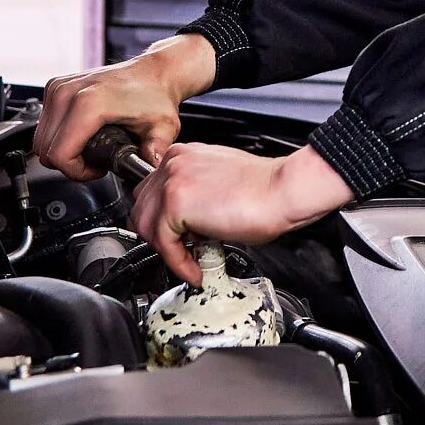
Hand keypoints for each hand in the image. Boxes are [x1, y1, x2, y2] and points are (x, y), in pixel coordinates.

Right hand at [33, 34, 216, 180]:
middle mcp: (68, 92)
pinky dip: (58, 136)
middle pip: (45, 150)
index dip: (77, 172)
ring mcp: (59, 87)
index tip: (98, 169)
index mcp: (88, 103)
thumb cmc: (155, 96)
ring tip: (91, 147)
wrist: (153, 73)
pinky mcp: (55, 87)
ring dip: (62, 150)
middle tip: (96, 160)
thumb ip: (157, 150)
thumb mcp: (163, 127)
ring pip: (41, 139)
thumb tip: (152, 166)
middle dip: (69, 164)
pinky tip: (81, 134)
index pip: (59, 155)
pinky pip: (44, 124)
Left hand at [129, 143, 354, 283]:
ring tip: (190, 262)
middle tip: (181, 253)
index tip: (176, 239)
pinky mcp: (176, 202)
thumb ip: (195, 196)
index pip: (151, 192)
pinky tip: (195, 269)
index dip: (161, 221)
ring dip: (167, 251)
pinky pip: (163, 243)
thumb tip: (186, 223)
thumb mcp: (218, 183)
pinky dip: (177, 263)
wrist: (283, 190)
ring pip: (145, 226)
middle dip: (158, 237)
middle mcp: (174, 162)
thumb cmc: (264, 189)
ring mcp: (173, 180)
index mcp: (183, 155)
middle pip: (141, 208)